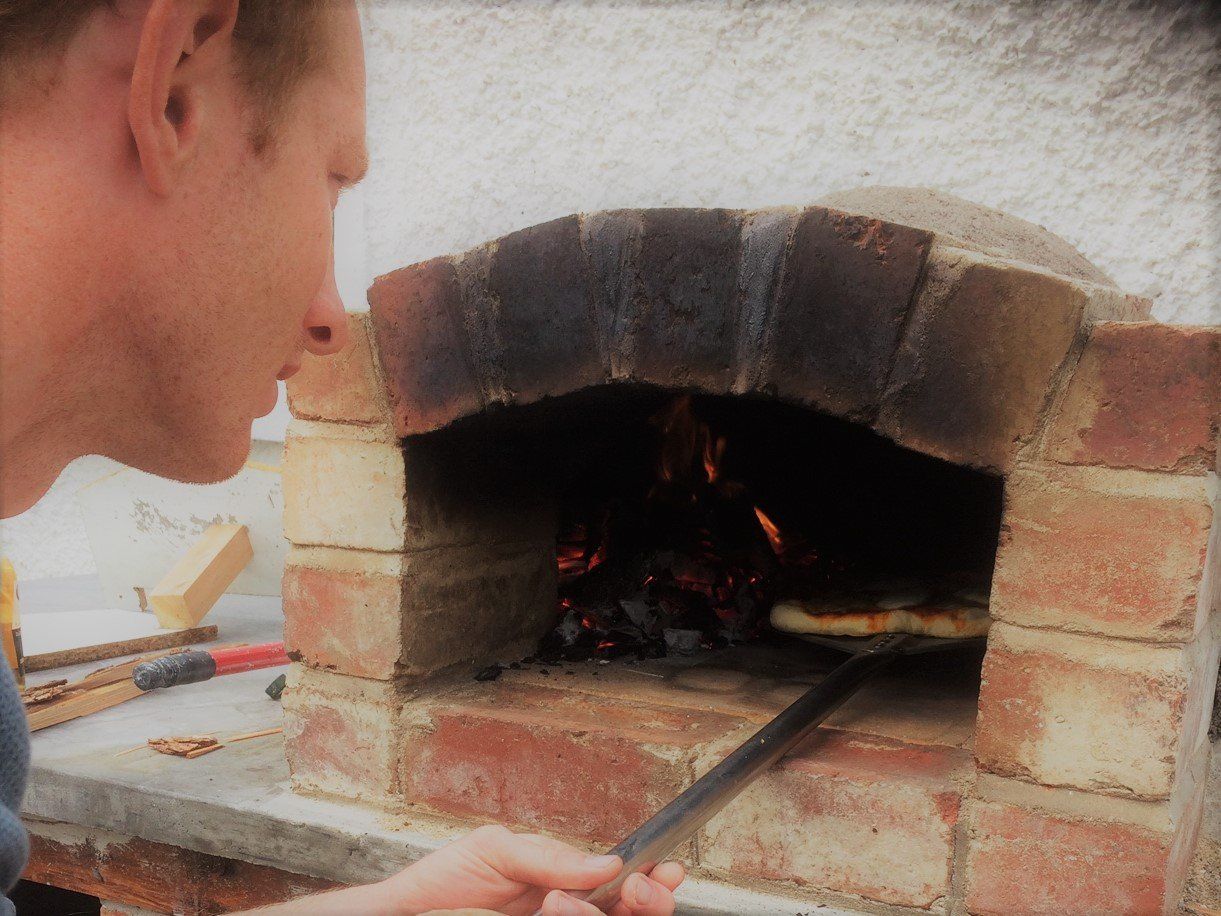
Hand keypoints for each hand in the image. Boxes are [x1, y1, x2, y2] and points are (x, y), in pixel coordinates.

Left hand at [384, 824, 684, 914]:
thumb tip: (607, 863)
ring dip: (599, 913)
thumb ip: (551, 856)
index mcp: (567, 881)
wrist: (408, 912)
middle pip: (631, 913)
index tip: (669, 869)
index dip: (655, 878)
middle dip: (648, 900)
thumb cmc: (446, 881)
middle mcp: (569, 911)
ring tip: (559, 900)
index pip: (624, 884)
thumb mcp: (499, 849)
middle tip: (640, 888)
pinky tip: (554, 908)